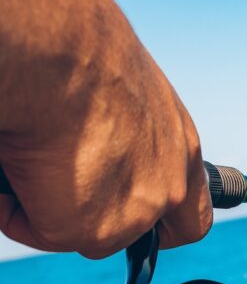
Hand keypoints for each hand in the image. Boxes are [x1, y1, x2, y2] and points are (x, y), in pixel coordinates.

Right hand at [0, 0, 211, 258]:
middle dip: (106, 222)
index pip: (192, 213)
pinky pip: (42, 232)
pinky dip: (18, 210)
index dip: (167, 225)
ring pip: (88, 233)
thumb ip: (129, 137)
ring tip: (30, 161)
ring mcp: (134, 216)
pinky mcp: (90, 231)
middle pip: (141, 231)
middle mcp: (168, 188)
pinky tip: (12, 170)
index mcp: (180, 149)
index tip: (152, 227)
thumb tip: (100, 154)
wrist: (53, 51)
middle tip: (68, 198)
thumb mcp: (127, 94)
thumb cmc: (79, 50)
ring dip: (57, 210)